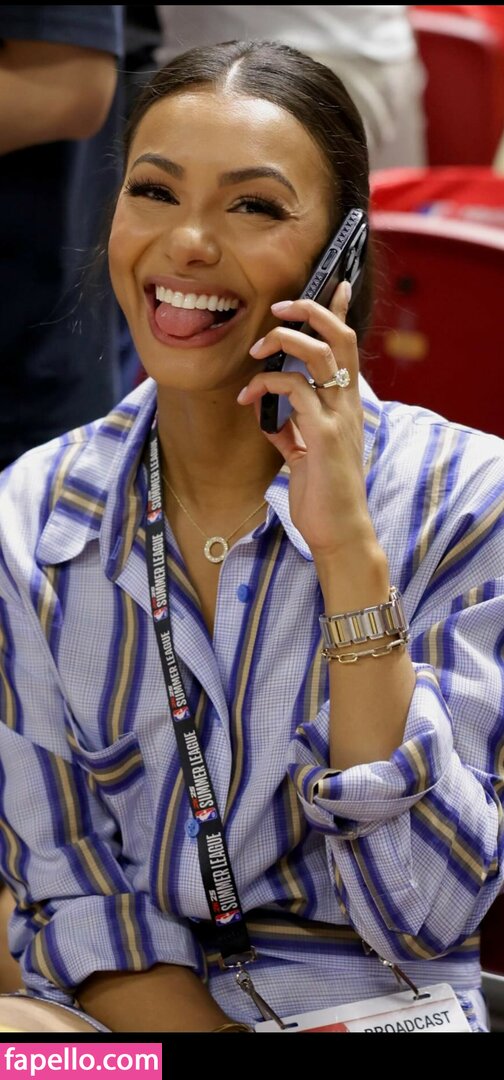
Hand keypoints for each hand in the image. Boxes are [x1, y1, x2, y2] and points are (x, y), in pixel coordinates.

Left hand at [237, 281, 375, 567]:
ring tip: (256, 351)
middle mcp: (348, 404)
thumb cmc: (323, 497)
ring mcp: (339, 417)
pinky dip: (266, 387)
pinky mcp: (325, 434)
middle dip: (310, 310)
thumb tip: (271, 420)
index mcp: (345, 405)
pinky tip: (248, 401)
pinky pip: (295, 391)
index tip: (337, 285)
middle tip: (279, 305)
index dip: (342, 313)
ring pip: (319, 353)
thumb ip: (292, 433)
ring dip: (283, 341)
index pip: (348, 347)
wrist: (339, 532)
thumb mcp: (304, 456)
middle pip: (340, 336)